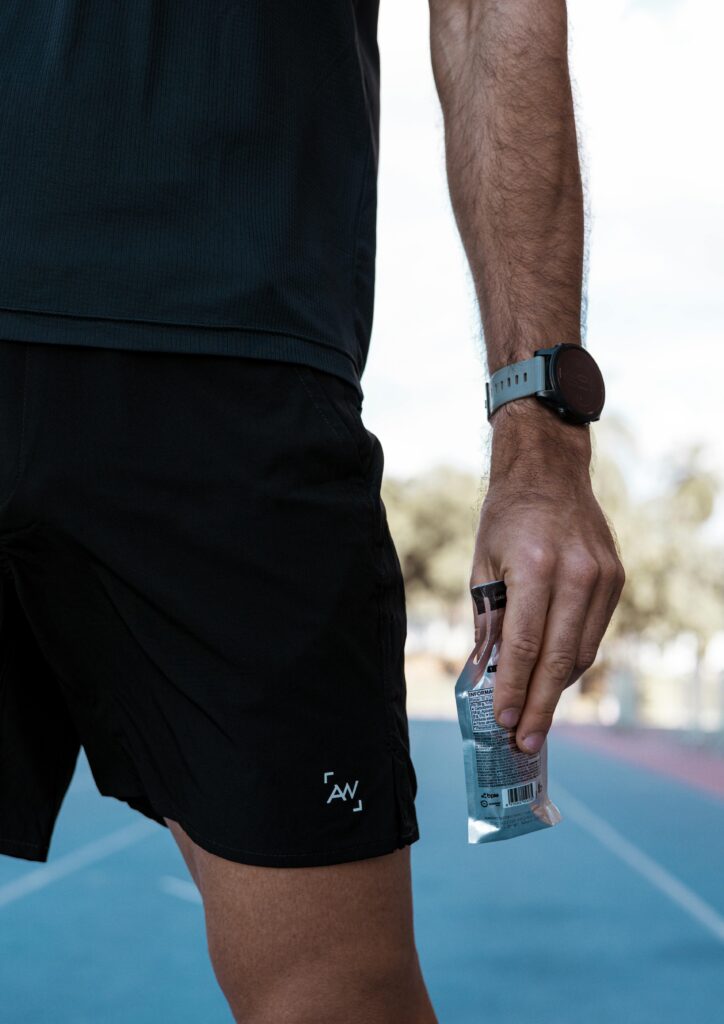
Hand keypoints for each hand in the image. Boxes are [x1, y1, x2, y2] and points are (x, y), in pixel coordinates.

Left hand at [470, 400, 625, 753]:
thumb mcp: (483, 564)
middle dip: (538, 706)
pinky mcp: (616, 579)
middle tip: (524, 742)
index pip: (524, 643)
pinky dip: (572, 661)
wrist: (550, 472)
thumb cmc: (507, 517)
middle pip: (558, 658)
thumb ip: (487, 620)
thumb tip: (484, 673)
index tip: (501, 721)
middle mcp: (576, 573)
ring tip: (534, 719)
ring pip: (582, 652)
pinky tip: (552, 679)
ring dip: (556, 690)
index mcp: (536, 566)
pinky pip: (593, 634)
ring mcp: (602, 577)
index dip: (512, 687)